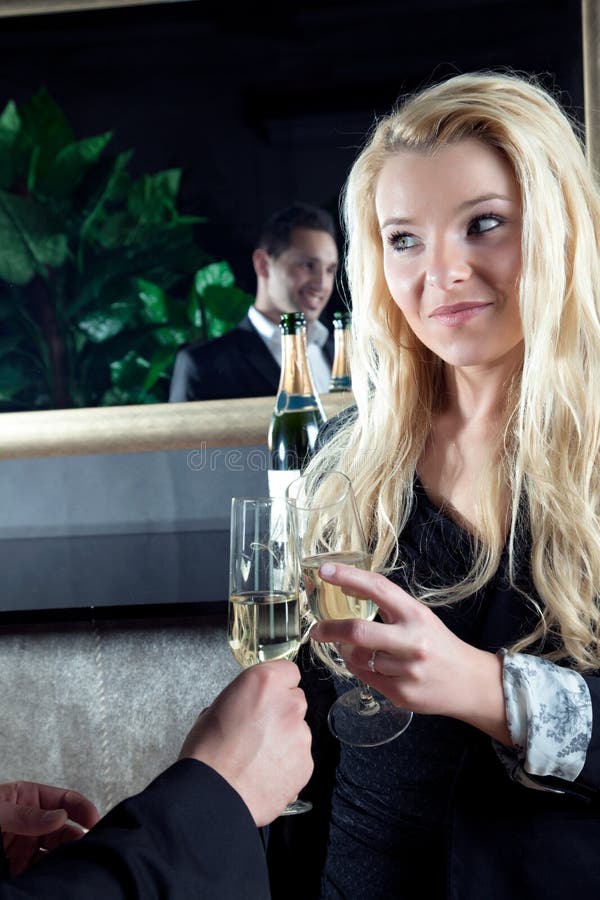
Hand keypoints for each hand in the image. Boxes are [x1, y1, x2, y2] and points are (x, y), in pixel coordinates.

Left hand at [0, 781, 99, 875]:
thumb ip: (25, 815)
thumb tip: (61, 817)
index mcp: (28, 797)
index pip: (63, 800)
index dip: (82, 808)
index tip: (94, 821)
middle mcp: (31, 820)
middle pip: (62, 828)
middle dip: (73, 838)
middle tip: (81, 848)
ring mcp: (24, 843)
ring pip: (52, 850)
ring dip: (59, 857)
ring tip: (62, 864)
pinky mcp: (17, 864)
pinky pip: (37, 868)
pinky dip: (43, 872)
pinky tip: (43, 874)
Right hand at [178, 660, 313, 825]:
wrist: (213, 796)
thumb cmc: (207, 750)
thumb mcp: (217, 707)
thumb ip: (246, 699)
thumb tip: (253, 706)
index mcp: (265, 682)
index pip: (288, 671)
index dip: (276, 686)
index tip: (266, 697)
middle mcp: (289, 704)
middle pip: (295, 700)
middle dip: (281, 712)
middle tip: (259, 730)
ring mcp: (301, 735)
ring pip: (298, 730)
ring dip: (285, 739)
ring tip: (258, 759)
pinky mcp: (307, 764)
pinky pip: (300, 757)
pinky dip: (287, 764)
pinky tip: (265, 775)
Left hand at [310, 562, 509, 743]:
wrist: (470, 683)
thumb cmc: (439, 644)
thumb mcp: (419, 617)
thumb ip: (388, 605)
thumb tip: (347, 589)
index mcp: (415, 615)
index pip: (378, 588)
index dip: (348, 577)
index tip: (324, 571)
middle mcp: (412, 641)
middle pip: (358, 632)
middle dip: (330, 630)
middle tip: (316, 629)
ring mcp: (407, 670)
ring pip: (357, 659)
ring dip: (349, 654)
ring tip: (357, 651)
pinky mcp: (401, 693)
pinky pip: (365, 678)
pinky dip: (361, 669)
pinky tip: (373, 666)